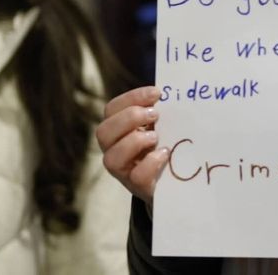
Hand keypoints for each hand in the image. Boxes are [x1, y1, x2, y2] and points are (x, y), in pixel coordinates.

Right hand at [96, 86, 167, 204]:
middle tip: (155, 114)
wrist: (174, 180)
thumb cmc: (163, 145)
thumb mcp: (159, 125)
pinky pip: (136, 176)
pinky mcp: (138, 187)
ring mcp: (123, 171)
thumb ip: (157, 113)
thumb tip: (173, 91)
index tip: (157, 93)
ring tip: (156, 137)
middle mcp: (114, 150)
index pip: (112, 109)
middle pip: (103, 132)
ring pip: (111, 157)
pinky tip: (165, 153)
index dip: (132, 98)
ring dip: (135, 141)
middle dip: (130, 118)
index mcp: (117, 129)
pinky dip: (151, 162)